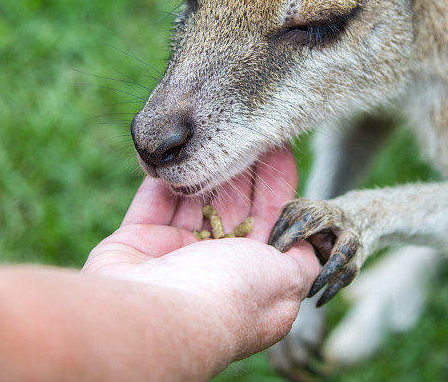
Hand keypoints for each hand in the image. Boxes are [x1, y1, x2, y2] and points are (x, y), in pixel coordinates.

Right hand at [83, 146, 318, 360]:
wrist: (160, 318)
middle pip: (233, 206)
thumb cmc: (232, 295)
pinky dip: (160, 180)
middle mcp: (215, 266)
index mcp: (253, 276)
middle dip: (240, 168)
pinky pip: (150, 203)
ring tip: (212, 131)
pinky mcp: (135, 243)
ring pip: (193, 200)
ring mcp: (173, 255)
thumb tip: (312, 245)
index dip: (277, 185)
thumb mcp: (288, 278)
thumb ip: (302, 259)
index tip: (281, 146)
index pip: (272, 222)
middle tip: (247, 128)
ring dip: (202, 168)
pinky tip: (174, 154)